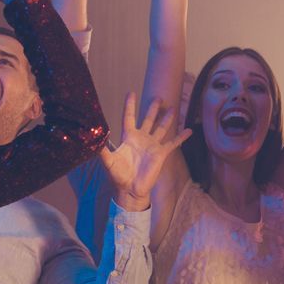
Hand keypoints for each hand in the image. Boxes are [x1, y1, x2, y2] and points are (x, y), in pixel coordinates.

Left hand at [97, 92, 190, 211]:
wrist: (131, 190)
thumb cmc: (118, 176)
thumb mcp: (108, 161)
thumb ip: (102, 148)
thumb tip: (94, 136)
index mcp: (128, 138)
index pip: (128, 117)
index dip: (130, 106)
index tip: (131, 93)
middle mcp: (141, 139)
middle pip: (147, 120)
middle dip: (152, 109)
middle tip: (158, 97)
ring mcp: (152, 146)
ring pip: (161, 128)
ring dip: (167, 119)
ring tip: (172, 108)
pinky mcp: (161, 154)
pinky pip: (173, 143)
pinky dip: (181, 137)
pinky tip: (189, 130)